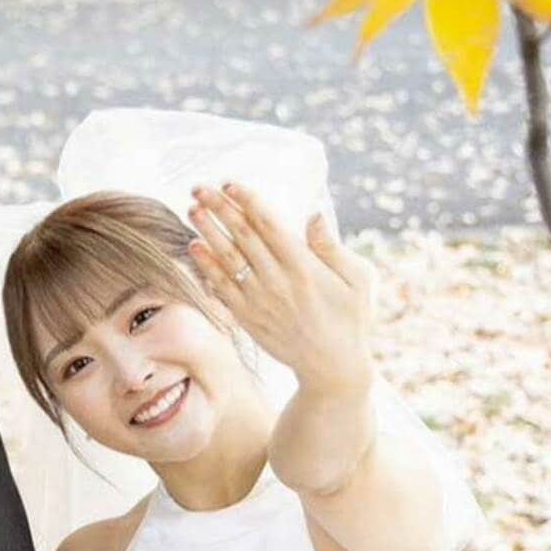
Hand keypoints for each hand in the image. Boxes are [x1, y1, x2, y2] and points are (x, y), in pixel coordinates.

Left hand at [188, 183, 374, 395]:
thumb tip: (314, 213)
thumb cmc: (350, 318)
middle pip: (242, 236)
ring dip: (208, 232)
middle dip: (219, 209)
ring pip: (227, 259)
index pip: (269, 225)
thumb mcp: (358, 280)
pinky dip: (206, 267)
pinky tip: (195, 248)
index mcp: (304, 266)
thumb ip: (332, 247)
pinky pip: (221, 288)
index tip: (230, 184)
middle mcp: (277, 281)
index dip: (247, 201)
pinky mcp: (248, 317)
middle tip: (200, 188)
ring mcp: (259, 300)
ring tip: (193, 210)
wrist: (332, 366)